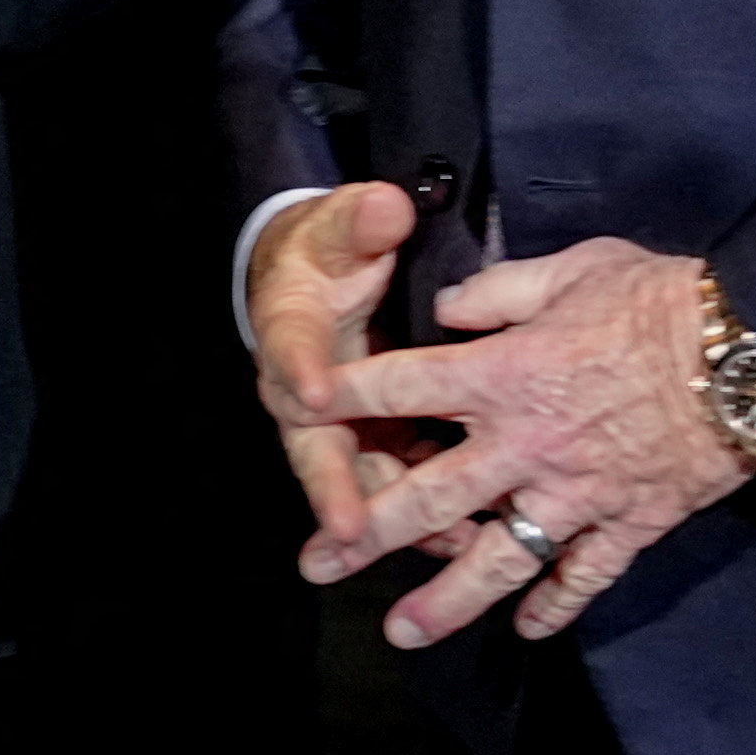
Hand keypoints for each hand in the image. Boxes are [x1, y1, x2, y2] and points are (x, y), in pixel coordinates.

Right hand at [247, 178, 423, 544]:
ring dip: (389, 518)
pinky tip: (465, 537)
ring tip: (432, 543)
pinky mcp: (374, 445)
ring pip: (358, 481)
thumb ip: (361, 220)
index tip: (316, 391)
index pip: (290, 346)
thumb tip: (383, 210)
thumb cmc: (330, 253)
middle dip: (334, 489)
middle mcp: (306, 393)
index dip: (301, 370)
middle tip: (352, 527)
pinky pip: (397, 485)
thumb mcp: (341, 225)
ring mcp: (340, 428)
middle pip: (315, 446)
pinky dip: (427, 515)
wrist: (323, 281)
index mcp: (291, 328)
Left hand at [312, 239, 753, 648]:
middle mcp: (527, 445)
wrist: (749, 354)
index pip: (405, 385)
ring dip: (447, 602)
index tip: (298, 407)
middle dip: (367, 537)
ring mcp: (576, 495)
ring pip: (498, 561)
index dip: (346, 394)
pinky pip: (583, 577)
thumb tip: (449, 309)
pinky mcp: (627, 525)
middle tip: (318, 566)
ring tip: (401, 634)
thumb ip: (500, 292)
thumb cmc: (660, 298)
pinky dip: (556, 606)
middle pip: (430, 501)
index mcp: (506, 374)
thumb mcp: (574, 268)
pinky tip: (530, 628)